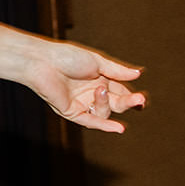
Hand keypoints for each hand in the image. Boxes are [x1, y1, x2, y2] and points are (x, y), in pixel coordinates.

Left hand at [26, 41, 146, 132]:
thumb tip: (138, 73)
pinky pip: (90, 121)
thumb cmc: (66, 57)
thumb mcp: (96, 62)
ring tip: (100, 89)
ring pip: (104, 112)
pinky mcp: (71, 111)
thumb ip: (116, 71)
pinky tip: (119, 128)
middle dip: (128, 102)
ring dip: (106, 103)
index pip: (121, 91)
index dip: (132, 96)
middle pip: (116, 103)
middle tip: (139, 100)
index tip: (142, 99)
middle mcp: (91, 93)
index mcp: (99, 79)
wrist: (43, 62)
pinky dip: (104, 125)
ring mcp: (82, 103)